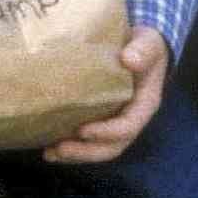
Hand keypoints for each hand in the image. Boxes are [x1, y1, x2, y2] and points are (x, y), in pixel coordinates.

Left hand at [43, 28, 169, 164]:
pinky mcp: (100, 121)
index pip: (127, 127)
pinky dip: (69, 147)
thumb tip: (129, 59)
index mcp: (144, 106)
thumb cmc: (144, 46)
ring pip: (97, 149)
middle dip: (85, 152)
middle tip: (59, 149)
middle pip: (111, 147)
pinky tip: (48, 146)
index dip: (106, 133)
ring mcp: (114, 124)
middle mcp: (130, 121)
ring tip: (49, 153)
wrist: (139, 48)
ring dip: (74, 155)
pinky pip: (87, 141)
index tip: (83, 130)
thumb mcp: (149, 43)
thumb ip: (144, 50)